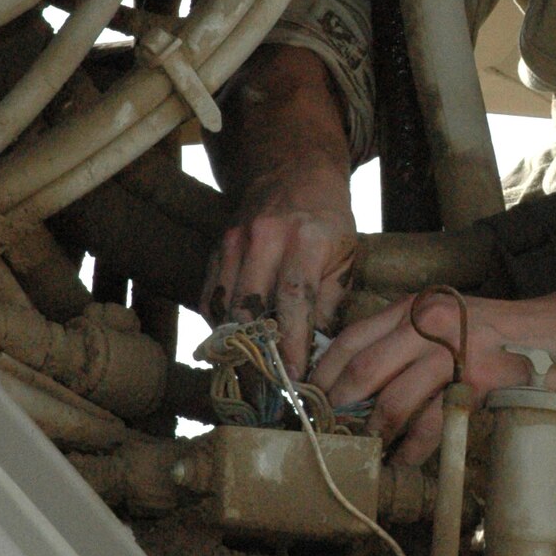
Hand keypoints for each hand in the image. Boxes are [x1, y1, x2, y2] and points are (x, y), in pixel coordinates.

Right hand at [203, 162, 356, 376]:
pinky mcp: (217, 247)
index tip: (295, 377)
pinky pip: (210, 296)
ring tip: (250, 376)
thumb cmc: (327, 217)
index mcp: (306, 238)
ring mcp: (234, 241)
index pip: (294, 298)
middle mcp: (264, 237)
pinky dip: (220, 325)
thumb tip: (321, 352)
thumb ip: (332, 300)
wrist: (292, 168)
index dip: (291, 342)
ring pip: (226, 305)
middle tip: (269, 387)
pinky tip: (234, 344)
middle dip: (258, 351)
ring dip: (236, 344)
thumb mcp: (345, 251)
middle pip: (251, 306)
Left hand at [312, 289, 555, 463]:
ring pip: (393, 400)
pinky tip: (404, 459)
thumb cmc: (500, 332)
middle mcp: (429, 324)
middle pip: (361, 369)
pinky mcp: (477, 382)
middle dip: (338, 407)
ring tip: (366, 449)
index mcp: (415, 307)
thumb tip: (354, 381)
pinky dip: (413, 448)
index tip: (305, 400)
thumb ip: (406, 339)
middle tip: (326, 433)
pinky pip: (432, 423)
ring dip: (374, 432)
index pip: (350, 338)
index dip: (321, 373)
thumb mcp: (447, 319)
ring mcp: (454, 352)